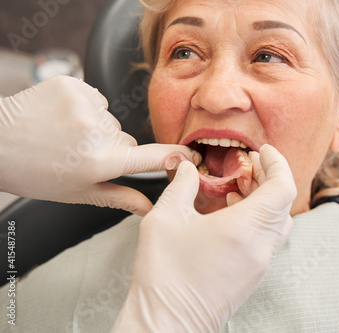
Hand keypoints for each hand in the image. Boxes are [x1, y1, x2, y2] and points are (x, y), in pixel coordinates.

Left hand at [0, 76, 199, 215]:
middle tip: (82, 153)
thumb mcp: (79, 193)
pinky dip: (84, 106)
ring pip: (111, 118)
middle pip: (126, 138)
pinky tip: (63, 116)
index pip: (151, 157)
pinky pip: (95, 98)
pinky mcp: (73, 85)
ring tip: (67, 134)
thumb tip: (149, 207)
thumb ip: (120, 198)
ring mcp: (85, 105)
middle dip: (113, 147)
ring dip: (96, 126)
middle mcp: (97, 132)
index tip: (190, 155)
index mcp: (100, 162)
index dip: (174, 156)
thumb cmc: (33, 173)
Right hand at [113, 144, 295, 331]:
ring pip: (278, 223)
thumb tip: (186, 168)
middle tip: (246, 167)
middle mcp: (261, 247)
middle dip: (268, 179)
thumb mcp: (165, 218)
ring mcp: (260, 265)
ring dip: (264, 201)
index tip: (263, 152)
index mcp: (246, 228)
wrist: (166, 324)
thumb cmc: (164, 276)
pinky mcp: (253, 277)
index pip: (283, 187)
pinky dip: (258, 221)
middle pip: (283, 203)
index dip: (277, 163)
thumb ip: (180, 185)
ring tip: (236, 190)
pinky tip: (230, 216)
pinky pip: (267, 240)